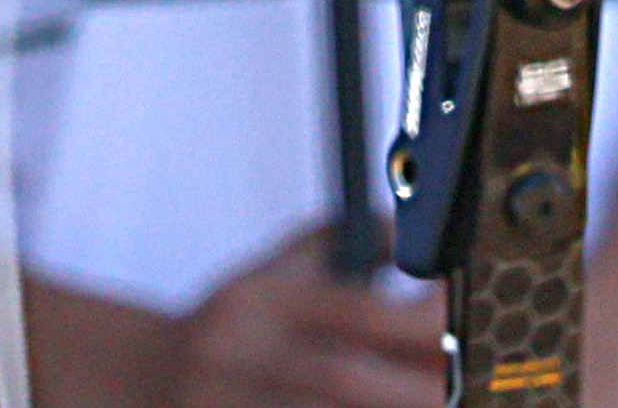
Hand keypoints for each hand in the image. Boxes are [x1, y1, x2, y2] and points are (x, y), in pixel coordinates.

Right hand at [166, 230, 444, 407]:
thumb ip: (340, 242)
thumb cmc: (224, 329)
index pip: (354, 309)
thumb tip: (409, 227)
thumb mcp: (272, 270)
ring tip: (444, 396)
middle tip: (469, 381)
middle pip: (346, 380)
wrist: (147, 376)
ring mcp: (239, 406)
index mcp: (260, 303)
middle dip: (422, 387)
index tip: (463, 313)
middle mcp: (247, 357)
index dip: (423, 318)